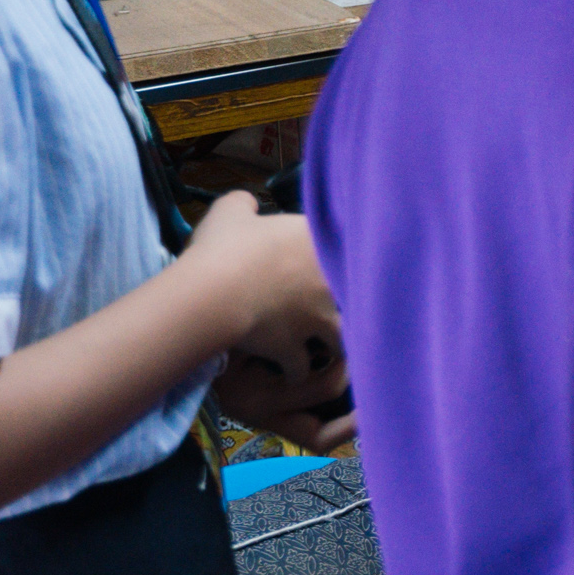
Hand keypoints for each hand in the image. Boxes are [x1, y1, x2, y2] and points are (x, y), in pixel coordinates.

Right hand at [187, 195, 346, 446]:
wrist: (213, 289)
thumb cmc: (223, 246)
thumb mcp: (231, 211)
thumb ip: (245, 203)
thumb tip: (249, 202)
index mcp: (319, 242)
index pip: (353, 250)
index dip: (348, 262)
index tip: (340, 269)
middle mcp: (329, 280)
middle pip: (359, 299)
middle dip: (351, 308)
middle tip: (338, 313)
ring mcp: (316, 317)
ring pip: (342, 340)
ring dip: (332, 346)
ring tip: (325, 349)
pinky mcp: (296, 347)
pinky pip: (302, 367)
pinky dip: (295, 372)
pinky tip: (291, 372)